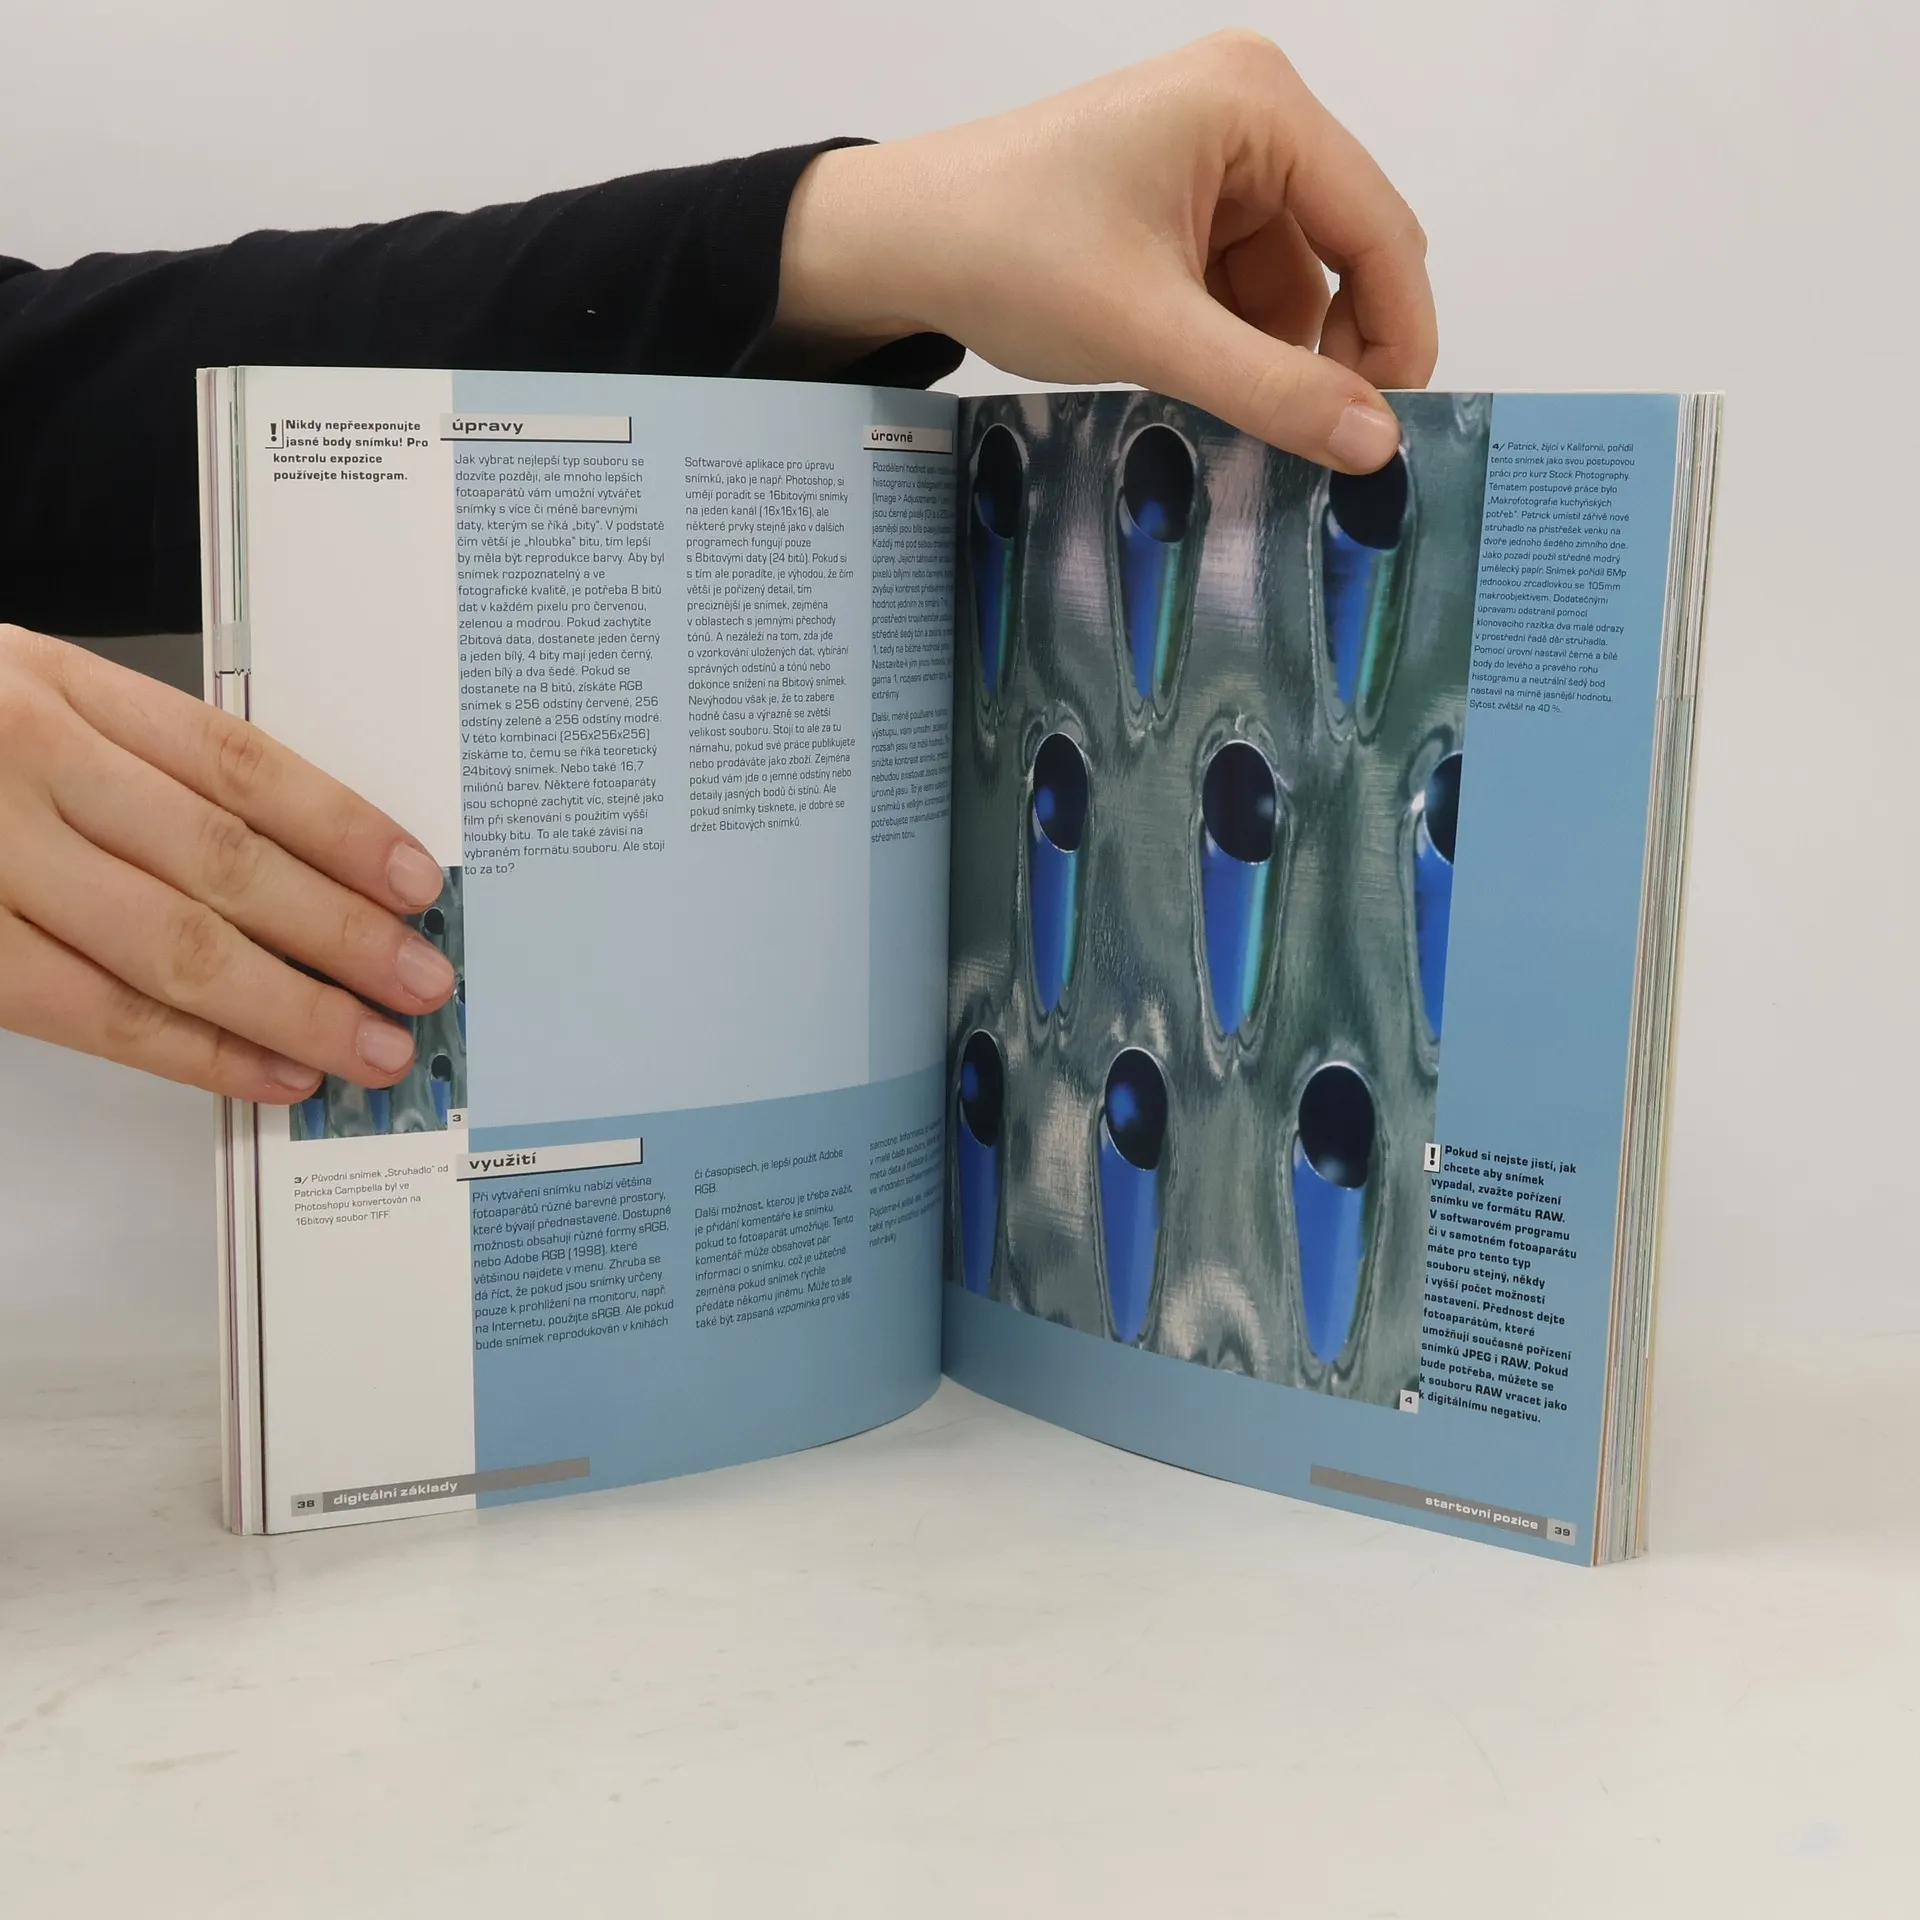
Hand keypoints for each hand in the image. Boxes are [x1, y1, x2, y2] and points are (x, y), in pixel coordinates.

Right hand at [0, 626, 455, 1102]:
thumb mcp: (29, 692)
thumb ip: (143, 756)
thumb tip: (304, 847)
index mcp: (61, 688)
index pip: (237, 763)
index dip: (341, 827)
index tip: (417, 881)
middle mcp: (23, 764)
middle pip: (221, 862)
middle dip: (340, 934)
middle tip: (423, 980)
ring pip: (166, 946)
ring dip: (288, 1007)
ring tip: (371, 1043)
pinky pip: (90, 1013)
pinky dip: (193, 1052)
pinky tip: (270, 1072)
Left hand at [775, 31, 1435, 471]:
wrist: (897, 242)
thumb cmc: (1004, 253)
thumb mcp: (1152, 334)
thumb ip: (1272, 390)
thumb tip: (1378, 445)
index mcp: (1257, 104)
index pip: (1378, 228)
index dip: (1398, 336)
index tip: (1390, 432)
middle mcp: (1251, 110)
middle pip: (1347, 252)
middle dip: (1331, 347)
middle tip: (1311, 436)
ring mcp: (1217, 153)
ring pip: (1296, 281)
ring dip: (1268, 351)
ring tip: (1200, 392)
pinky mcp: (1184, 197)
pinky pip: (1245, 282)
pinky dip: (1231, 338)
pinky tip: (1180, 368)